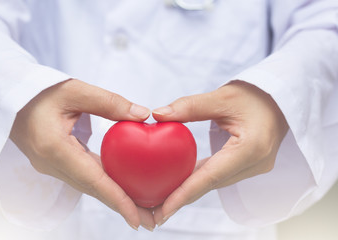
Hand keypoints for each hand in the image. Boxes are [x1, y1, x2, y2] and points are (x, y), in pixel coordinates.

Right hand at [9, 79, 154, 230]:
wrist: (12, 99)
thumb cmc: (40, 91)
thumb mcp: (75, 90)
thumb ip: (110, 103)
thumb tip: (142, 115)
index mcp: (53, 147)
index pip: (91, 179)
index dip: (116, 200)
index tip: (136, 218)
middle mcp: (51, 163)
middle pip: (92, 190)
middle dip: (122, 207)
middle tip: (151, 220)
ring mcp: (52, 166)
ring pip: (89, 187)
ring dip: (115, 199)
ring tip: (141, 209)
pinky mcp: (56, 163)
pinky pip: (84, 177)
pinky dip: (104, 185)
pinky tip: (121, 188)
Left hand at [152, 80, 288, 225]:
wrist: (280, 100)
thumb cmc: (255, 95)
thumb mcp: (222, 96)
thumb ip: (190, 106)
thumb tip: (158, 115)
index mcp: (252, 148)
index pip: (211, 176)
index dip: (184, 194)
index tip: (163, 209)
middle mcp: (255, 164)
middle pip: (211, 185)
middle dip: (181, 199)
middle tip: (153, 211)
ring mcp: (254, 167)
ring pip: (215, 183)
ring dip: (189, 192)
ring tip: (161, 201)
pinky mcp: (248, 165)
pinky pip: (219, 176)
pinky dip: (199, 180)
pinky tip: (181, 183)